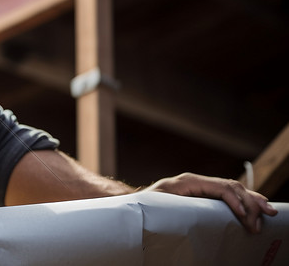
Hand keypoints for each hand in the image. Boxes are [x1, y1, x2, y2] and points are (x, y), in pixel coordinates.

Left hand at [143, 172, 277, 232]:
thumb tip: (188, 217)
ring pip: (234, 190)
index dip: (235, 201)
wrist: (136, 204)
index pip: (219, 187)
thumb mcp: (159, 207)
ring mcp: (202, 187)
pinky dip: (246, 201)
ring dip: (252, 201)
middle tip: (259, 223)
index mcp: (188, 182)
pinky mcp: (205, 195)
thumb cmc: (146, 206)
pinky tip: (259, 207)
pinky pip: (229, 195)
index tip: (244, 217)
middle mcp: (198, 182)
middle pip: (231, 187)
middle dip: (249, 203)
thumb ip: (174, 209)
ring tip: (269, 213)